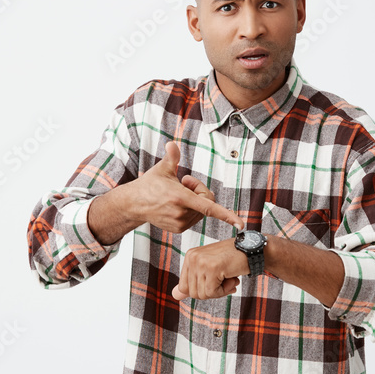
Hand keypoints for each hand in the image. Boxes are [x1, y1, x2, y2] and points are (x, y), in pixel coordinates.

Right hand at [127, 141, 244, 232]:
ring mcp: (180, 223)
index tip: (240, 224)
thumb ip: (171, 156)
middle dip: (200, 191)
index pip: (209, 207)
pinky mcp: (178, 229)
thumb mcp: (162, 169)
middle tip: (185, 182)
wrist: (134, 204)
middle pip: (207, 202)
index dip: (227, 215)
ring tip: (178, 194)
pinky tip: (176, 204)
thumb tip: (172, 144)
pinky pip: (194, 218)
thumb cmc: (149, 185)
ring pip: (201, 211)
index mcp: (181, 198)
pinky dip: (190, 210)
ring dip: (195, 201)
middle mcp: (182, 213)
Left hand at [172, 238, 250, 300]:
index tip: (215, 281)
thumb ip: (193, 283)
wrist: (252, 250)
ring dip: (220, 291)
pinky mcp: (211, 268)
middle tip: (225, 280)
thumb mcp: (210, 271)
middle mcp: (192, 257)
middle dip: (211, 292)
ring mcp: (201, 262)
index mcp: (190, 257)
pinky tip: (232, 278)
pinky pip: (213, 292)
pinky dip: (225, 290)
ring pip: (203, 294)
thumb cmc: (233, 260)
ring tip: (229, 278)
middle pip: (193, 293)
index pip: (185, 288)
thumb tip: (174, 296)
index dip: (202, 290)